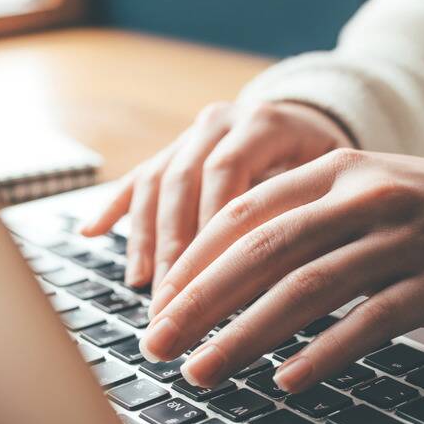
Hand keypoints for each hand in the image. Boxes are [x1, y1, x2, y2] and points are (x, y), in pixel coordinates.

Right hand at [79, 100, 352, 287]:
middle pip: (184, 181)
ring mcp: (192, 134)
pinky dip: (114, 207)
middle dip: (174, 247)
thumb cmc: (332, 167)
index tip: (206, 279)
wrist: (315, 121)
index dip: (212, 227)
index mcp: (264, 124)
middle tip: (170, 301)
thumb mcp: (333, 181)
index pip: (227, 174)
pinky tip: (89, 233)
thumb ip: (308, 212)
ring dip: (146, 238)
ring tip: (142, 286)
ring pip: (157, 182)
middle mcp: (222, 121)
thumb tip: (292, 277)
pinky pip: (138, 177)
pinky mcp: (173, 149)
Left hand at [138, 149, 423, 392]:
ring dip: (245, 336)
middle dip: (200, 302)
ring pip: (306, 288)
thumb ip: (298, 218)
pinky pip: (368, 322)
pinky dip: (322, 353)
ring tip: (203, 371)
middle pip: (264, 250)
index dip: (193, 260)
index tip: (158, 302)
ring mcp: (401, 239)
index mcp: (335, 169)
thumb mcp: (361, 192)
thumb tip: (216, 274)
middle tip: (158, 343)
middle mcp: (363, 196)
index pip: (244, 213)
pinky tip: (285, 381)